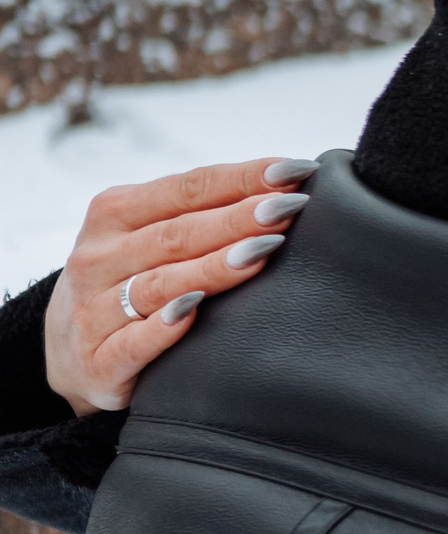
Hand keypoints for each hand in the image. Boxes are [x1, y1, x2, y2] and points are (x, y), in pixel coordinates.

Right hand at [44, 157, 318, 415]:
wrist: (67, 350)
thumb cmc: (131, 278)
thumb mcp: (149, 234)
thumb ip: (201, 212)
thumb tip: (286, 184)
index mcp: (114, 214)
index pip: (186, 189)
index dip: (241, 178)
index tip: (295, 171)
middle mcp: (98, 258)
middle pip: (177, 235)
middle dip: (237, 220)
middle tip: (289, 208)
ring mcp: (93, 311)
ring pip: (159, 284)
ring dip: (213, 268)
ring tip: (263, 253)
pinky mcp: (97, 362)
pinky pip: (132, 344)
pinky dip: (162, 329)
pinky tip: (192, 314)